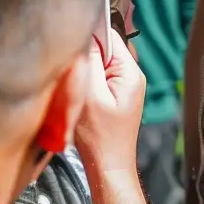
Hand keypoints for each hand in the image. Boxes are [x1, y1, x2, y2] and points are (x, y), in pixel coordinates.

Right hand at [74, 25, 145, 179]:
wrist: (107, 166)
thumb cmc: (99, 137)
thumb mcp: (90, 96)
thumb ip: (91, 63)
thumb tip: (87, 37)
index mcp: (130, 72)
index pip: (110, 36)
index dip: (89, 38)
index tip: (72, 46)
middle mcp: (131, 76)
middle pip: (104, 50)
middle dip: (86, 58)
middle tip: (73, 74)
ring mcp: (124, 87)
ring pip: (99, 65)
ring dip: (85, 73)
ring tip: (78, 91)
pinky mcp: (114, 97)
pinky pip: (98, 80)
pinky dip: (86, 85)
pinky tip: (81, 99)